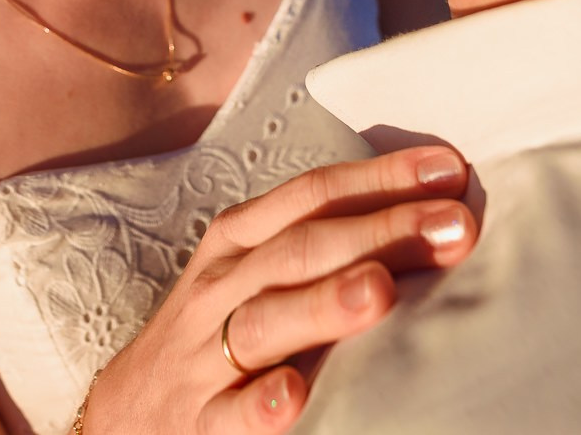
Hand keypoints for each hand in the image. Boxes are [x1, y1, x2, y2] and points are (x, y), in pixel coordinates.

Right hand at [79, 145, 475, 433]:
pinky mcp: (200, 421)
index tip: (448, 170)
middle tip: (452, 224)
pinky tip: (296, 394)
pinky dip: (262, 403)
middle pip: (302, 250)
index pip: (313, 197)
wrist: (129, 411)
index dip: (380, 179)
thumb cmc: (214, 331)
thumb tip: (430, 215)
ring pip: (264, 322)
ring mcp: (206, 355)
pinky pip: (230, 413)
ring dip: (322, 303)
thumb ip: (322, 243)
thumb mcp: (254, 272)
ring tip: (380, 289)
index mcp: (239, 242)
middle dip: (379, 231)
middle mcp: (222, 288)